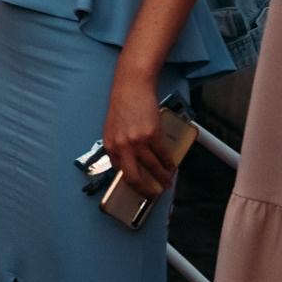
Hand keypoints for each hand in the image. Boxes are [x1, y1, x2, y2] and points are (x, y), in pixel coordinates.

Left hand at [102, 68, 177, 195]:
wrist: (132, 86)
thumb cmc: (123, 104)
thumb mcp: (113, 128)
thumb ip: (119, 145)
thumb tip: (129, 161)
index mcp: (110, 145)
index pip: (119, 171)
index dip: (130, 181)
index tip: (138, 186)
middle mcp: (121, 146)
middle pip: (132, 177)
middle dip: (143, 189)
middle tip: (151, 194)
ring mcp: (136, 142)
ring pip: (152, 167)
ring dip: (161, 177)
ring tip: (167, 182)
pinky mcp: (151, 135)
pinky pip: (162, 155)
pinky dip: (168, 162)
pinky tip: (171, 166)